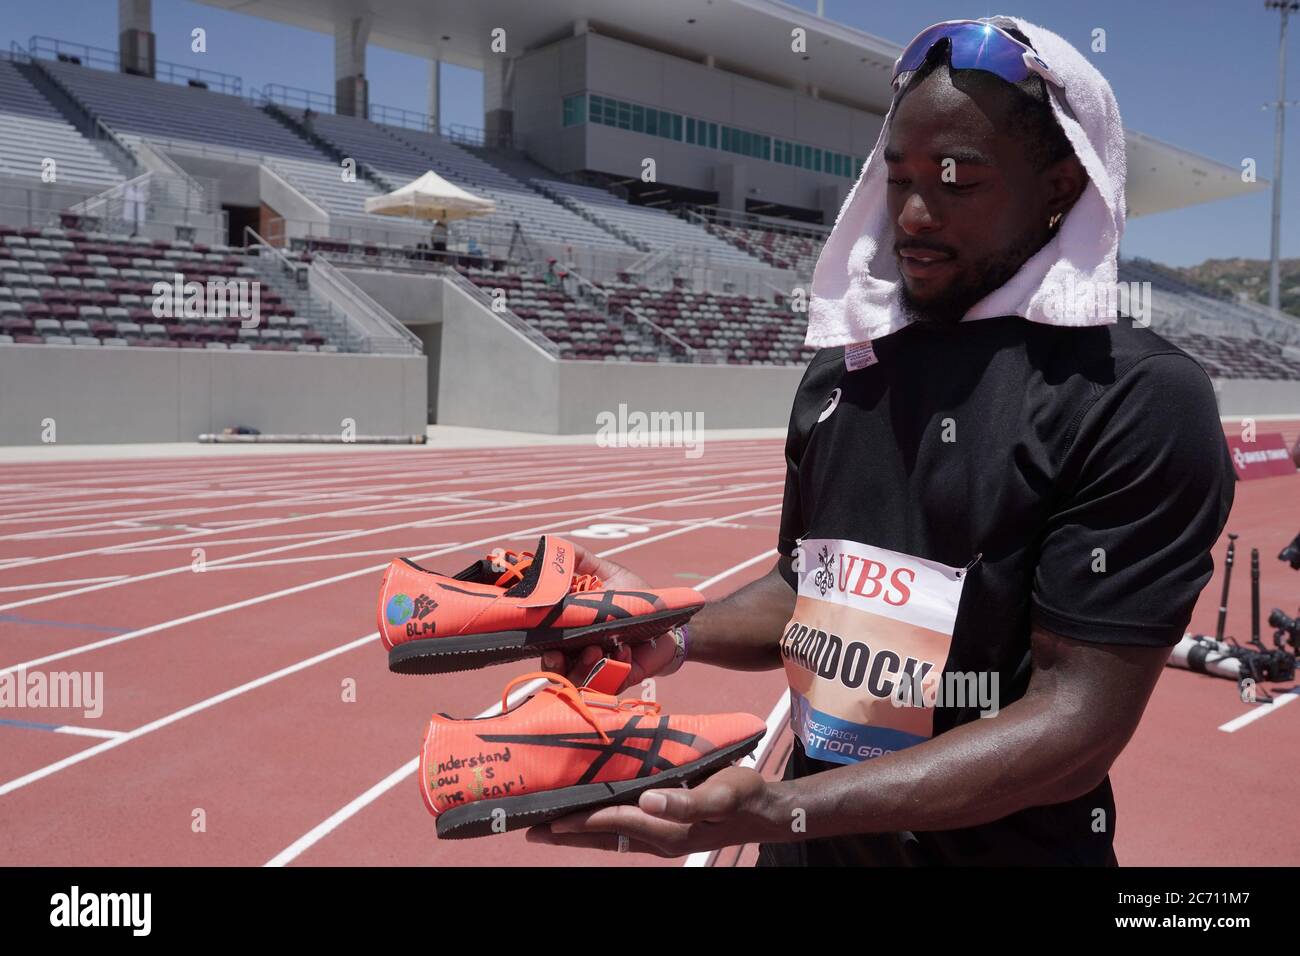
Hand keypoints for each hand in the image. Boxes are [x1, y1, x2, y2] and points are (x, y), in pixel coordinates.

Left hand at [525, 767, 780, 856]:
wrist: (766, 810)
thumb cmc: (744, 797)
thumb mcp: (721, 795)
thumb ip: (687, 800)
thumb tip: (648, 799)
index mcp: (668, 829)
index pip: (615, 822)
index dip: (583, 820)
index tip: (551, 820)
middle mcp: (658, 837)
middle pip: (603, 837)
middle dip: (568, 835)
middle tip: (532, 832)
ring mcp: (661, 835)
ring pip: (610, 837)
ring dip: (580, 834)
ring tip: (550, 830)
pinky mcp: (666, 828)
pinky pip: (624, 831)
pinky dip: (602, 827)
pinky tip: (593, 820)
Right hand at [540, 541, 679, 690]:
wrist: (669, 620)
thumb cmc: (635, 598)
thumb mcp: (608, 574)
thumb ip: (581, 560)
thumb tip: (551, 542)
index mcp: (570, 630)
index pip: (544, 643)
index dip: (540, 645)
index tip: (544, 641)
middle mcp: (579, 652)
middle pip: (554, 669)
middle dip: (554, 665)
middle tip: (559, 653)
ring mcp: (599, 668)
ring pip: (577, 680)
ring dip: (582, 666)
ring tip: (597, 649)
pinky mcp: (620, 678)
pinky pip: (609, 683)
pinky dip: (615, 669)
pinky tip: (625, 652)